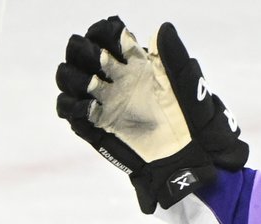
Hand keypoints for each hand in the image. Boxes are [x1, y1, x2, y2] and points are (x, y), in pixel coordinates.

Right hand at [55, 18, 248, 212]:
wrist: (187, 157)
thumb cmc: (192, 120)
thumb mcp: (187, 85)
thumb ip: (174, 56)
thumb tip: (161, 28)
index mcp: (134, 62)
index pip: (104, 33)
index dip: (103, 33)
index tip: (119, 45)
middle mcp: (114, 77)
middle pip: (78, 50)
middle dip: (84, 51)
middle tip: (103, 64)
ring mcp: (103, 100)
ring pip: (67, 76)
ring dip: (73, 75)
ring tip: (95, 86)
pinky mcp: (95, 125)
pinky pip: (67, 108)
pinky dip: (71, 105)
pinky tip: (93, 108)